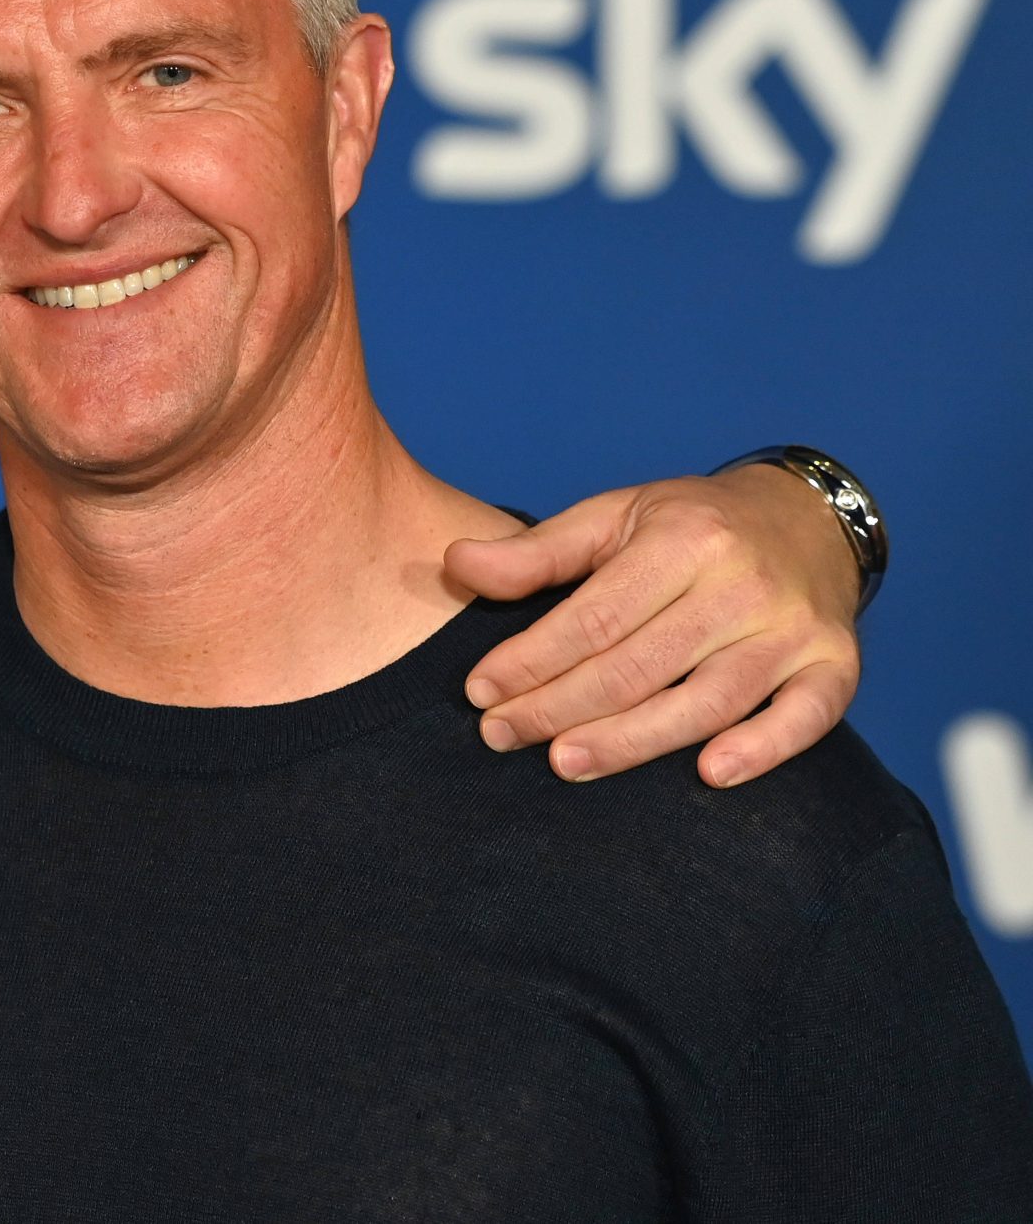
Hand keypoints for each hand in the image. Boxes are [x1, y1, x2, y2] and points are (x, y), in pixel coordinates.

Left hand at [446, 465, 862, 787]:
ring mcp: (793, 629)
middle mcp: (742, 584)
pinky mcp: (835, 665)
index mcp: (683, 540)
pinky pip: (805, 717)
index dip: (531, 658)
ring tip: (567, 764)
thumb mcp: (614, 516)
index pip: (594, 616)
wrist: (807, 517)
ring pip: (707, 699)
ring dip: (634, 740)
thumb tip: (456, 565)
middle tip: (501, 736)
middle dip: (560, 707)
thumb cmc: (692, 524)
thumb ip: (537, 552)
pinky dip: (762, 749)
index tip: (479, 691)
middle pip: (640, 665)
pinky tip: (708, 775)